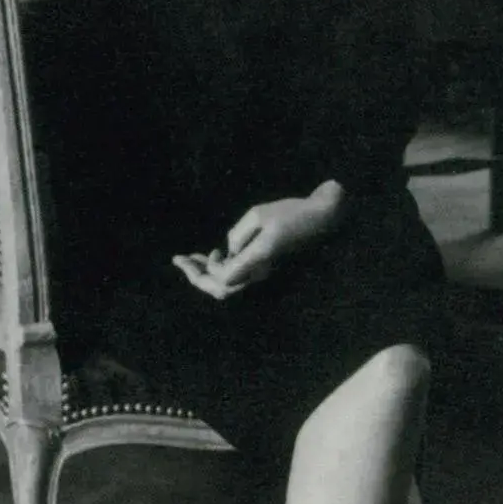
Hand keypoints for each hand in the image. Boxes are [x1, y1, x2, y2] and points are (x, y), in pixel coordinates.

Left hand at [172, 185, 343, 300]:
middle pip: (222, 290)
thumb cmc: (292, 212)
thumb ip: (239, 234)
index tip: (208, 251)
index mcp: (258, 259)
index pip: (223, 278)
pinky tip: (213, 255)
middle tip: (179, 261)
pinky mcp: (265, 267)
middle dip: (198, 278)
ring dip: (207, 274)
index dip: (207, 269)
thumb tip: (229, 251)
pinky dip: (222, 268)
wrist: (323, 219)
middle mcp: (260, 271)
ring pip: (229, 286)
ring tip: (190, 259)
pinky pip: (239, 276)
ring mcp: (264, 272)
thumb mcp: (260, 214)